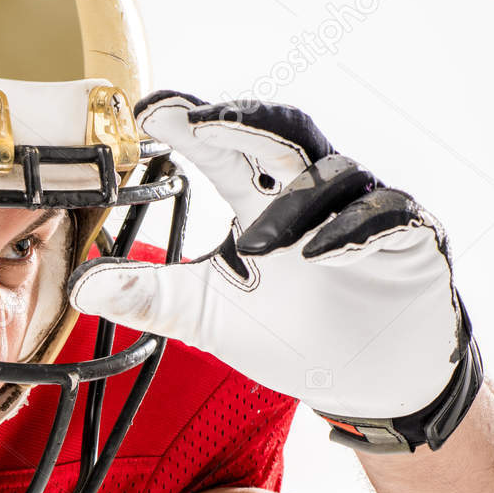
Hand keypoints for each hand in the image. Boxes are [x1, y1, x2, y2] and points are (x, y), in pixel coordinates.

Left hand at [71, 92, 482, 452]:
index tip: (147, 112)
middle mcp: (310, 193)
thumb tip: (84, 290)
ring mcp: (362, 210)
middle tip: (195, 122)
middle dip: (239, 122)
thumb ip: (151, 297)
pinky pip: (384, 215)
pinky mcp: (408, 237)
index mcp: (261, 200)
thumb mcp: (206, 318)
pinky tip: (317, 255)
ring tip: (256, 244)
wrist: (369, 380)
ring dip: (292, 202)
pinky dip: (352, 229)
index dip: (189, 124)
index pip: (224, 148)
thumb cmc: (294, 332)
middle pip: (279, 134)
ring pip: (332, 175)